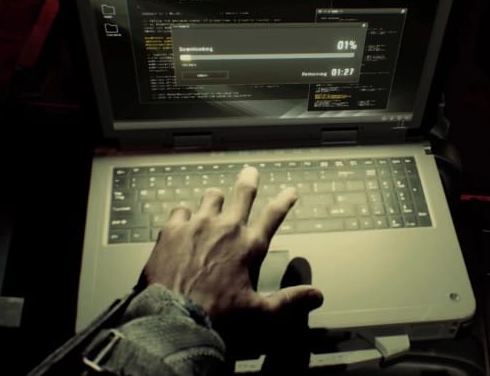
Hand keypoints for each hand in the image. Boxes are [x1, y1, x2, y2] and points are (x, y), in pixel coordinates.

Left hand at [142, 166, 322, 325]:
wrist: (175, 318)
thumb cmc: (218, 316)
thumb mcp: (260, 313)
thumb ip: (289, 301)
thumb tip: (317, 296)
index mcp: (250, 246)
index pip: (274, 215)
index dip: (285, 200)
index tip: (290, 191)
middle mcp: (227, 228)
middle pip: (244, 193)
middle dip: (249, 180)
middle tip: (250, 172)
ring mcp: (198, 225)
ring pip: (211, 197)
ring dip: (215, 199)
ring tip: (214, 201)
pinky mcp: (172, 229)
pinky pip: (180, 210)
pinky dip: (184, 216)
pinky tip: (182, 222)